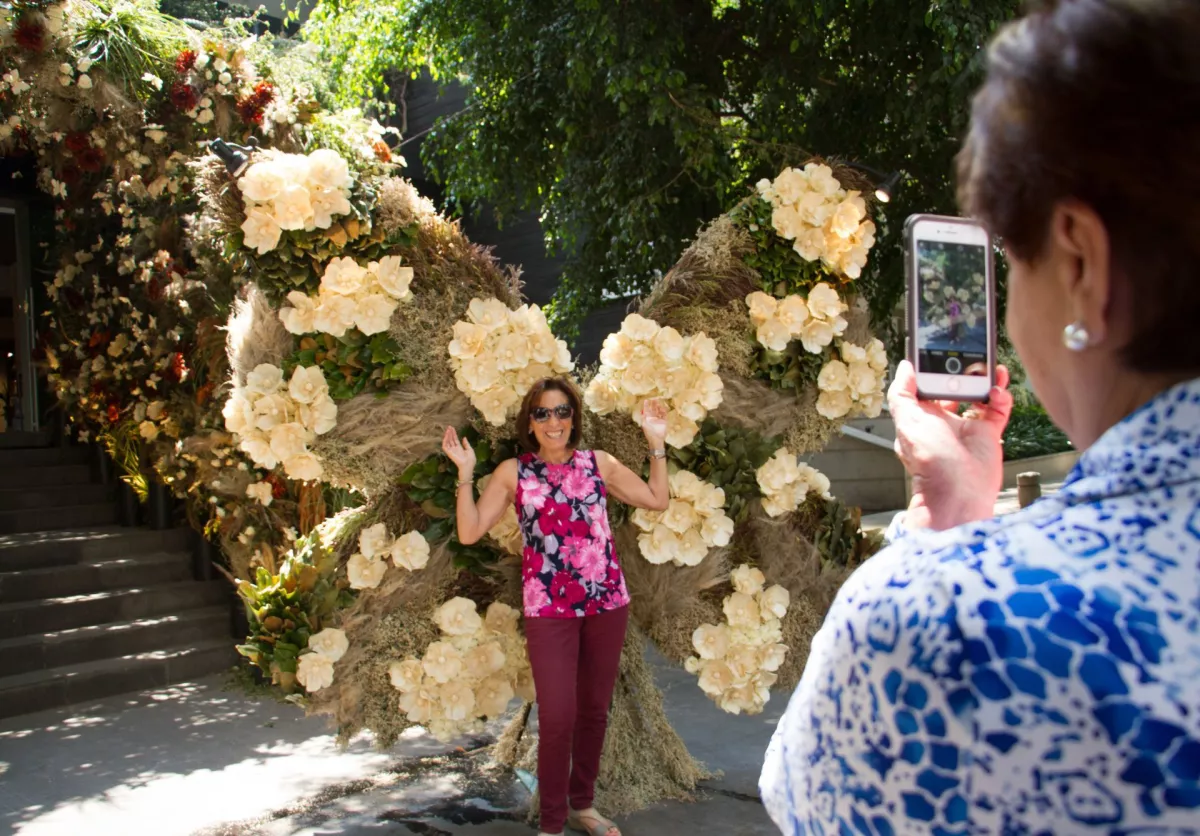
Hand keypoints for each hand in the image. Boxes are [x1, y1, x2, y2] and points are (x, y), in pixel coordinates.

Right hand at [441, 426, 476, 476]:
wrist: (468, 465)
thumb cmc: (470, 459)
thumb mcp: (470, 449)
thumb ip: (466, 444)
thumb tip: (464, 437)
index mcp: (459, 448)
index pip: (455, 440)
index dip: (454, 434)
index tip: (452, 428)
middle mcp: (454, 449)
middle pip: (451, 440)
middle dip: (450, 433)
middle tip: (449, 427)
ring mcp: (451, 451)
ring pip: (447, 442)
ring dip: (447, 436)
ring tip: (448, 430)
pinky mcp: (449, 453)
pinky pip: (445, 447)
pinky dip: (445, 441)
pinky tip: (446, 436)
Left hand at [641, 398, 667, 448]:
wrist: (656, 439)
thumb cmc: (649, 432)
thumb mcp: (645, 423)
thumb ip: (644, 416)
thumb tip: (643, 410)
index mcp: (647, 418)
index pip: (647, 410)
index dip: (646, 405)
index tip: (647, 400)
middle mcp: (653, 418)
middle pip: (653, 409)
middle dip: (653, 404)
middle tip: (654, 399)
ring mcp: (658, 420)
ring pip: (659, 411)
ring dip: (658, 407)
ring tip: (658, 403)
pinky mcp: (664, 422)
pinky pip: (664, 415)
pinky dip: (663, 411)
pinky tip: (662, 408)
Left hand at [888, 360, 1012, 530]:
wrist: (959, 491)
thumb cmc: (931, 461)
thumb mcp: (907, 422)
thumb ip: (902, 394)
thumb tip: (904, 368)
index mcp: (921, 417)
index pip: (926, 387)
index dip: (932, 370)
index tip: (939, 351)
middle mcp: (943, 420)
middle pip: (954, 388)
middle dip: (962, 371)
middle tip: (970, 355)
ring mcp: (967, 426)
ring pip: (978, 394)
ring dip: (984, 379)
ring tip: (990, 366)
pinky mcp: (988, 433)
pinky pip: (997, 409)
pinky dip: (1000, 396)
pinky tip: (998, 390)